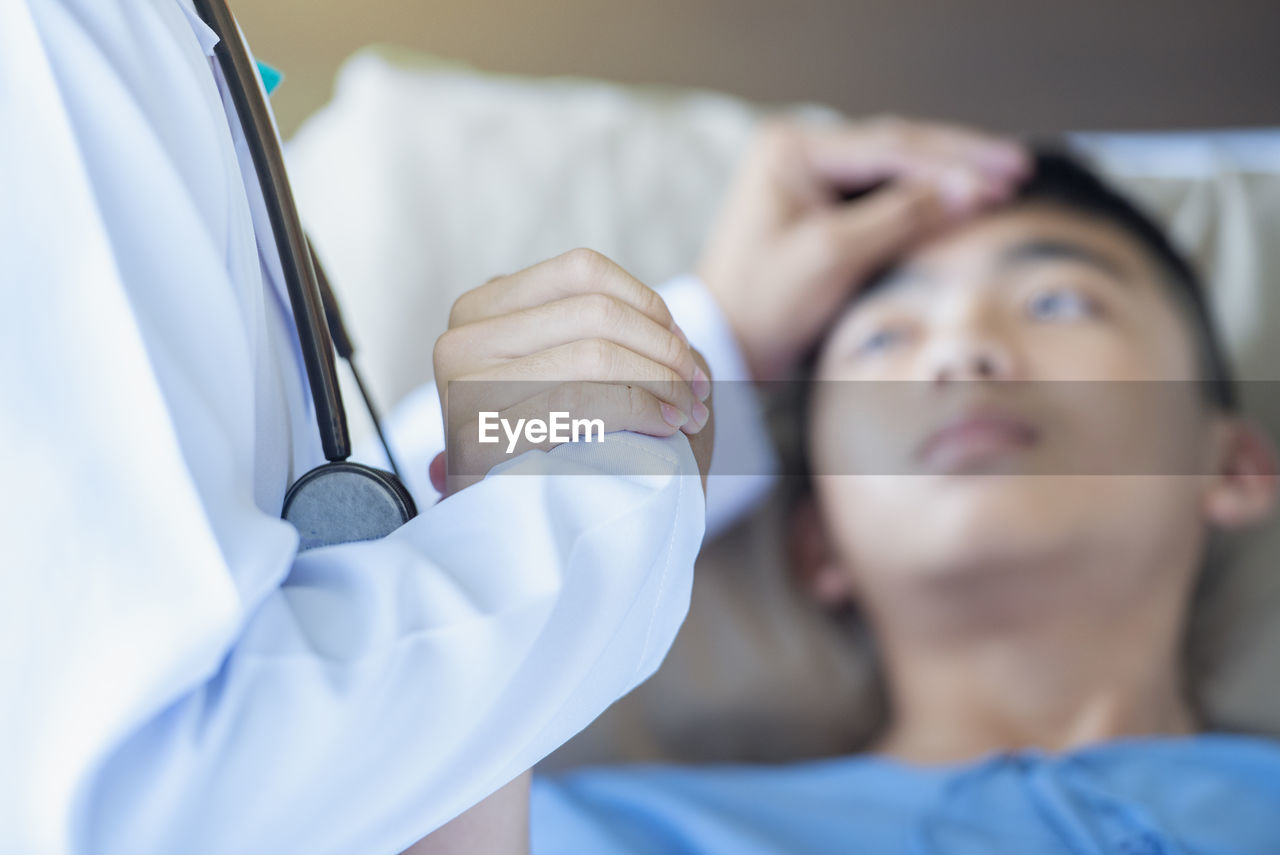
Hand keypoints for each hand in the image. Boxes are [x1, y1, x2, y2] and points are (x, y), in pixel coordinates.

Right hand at [430, 248, 713, 495]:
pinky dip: (639, 410)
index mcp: (481, 309)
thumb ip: (610, 330)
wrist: (530, 539)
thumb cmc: (569, 448)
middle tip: (695, 388)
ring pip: (593, 353)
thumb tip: (668, 327)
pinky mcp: (475, 436)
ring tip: (688, 412)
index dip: (648, 306)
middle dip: (664, 349)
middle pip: (596, 310)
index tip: (681, 350)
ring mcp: (461, 386)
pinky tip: (666, 427)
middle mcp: (461, 339)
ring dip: (660, 382)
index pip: (582, 270)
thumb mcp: (579, 370)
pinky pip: (579, 402)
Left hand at [697, 116, 1029, 379]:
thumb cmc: (764, 302)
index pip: (889, 146)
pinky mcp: (822, 208)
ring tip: (1005, 177)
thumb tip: (971, 189)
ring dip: (949, 173)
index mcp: (791, 148)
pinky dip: (926, 198)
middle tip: (1017, 166)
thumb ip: (903, 216)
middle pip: (897, 147)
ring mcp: (811, 178)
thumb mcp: (834, 255)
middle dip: (959, 158)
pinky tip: (965, 199)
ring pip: (896, 167)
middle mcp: (801, 152)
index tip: (1003, 177)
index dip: (951, 162)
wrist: (727, 347)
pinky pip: (885, 193)